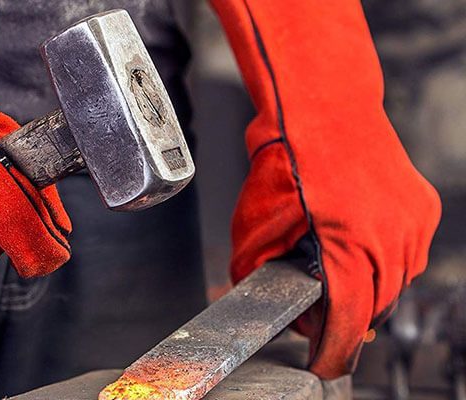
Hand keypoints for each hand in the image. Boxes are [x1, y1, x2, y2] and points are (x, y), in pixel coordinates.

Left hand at [212, 0, 440, 377]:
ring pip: (397, 281)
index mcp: (350, 243)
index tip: (325, 364)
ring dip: (369, 289)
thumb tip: (269, 300)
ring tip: (338, 279)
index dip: (336, 349)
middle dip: (348, 319)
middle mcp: (391, 236)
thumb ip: (260, 271)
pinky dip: (385, 261)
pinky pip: (409, 253)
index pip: (350, 317)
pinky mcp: (423, 207)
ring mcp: (413, 221)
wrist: (322, 108)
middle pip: (375, 304)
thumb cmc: (286, 158)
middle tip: (320, 319)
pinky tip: (359, 251)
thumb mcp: (255, 223)